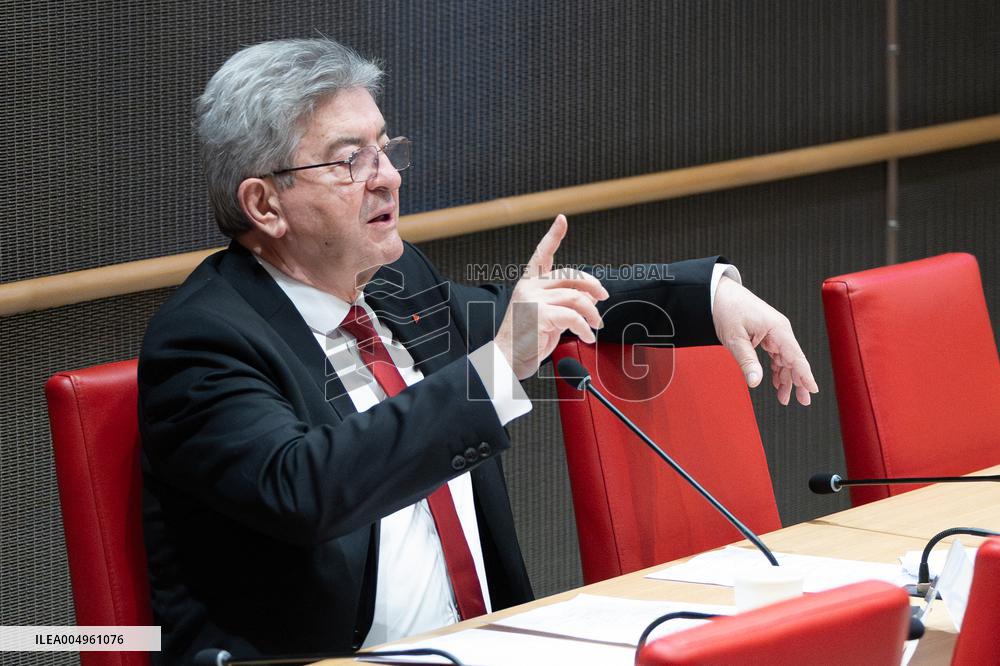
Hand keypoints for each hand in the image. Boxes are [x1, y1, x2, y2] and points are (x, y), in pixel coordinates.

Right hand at [494, 215, 609, 378]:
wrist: (505, 360)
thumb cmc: (525, 341)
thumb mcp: (547, 316)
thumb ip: (564, 303)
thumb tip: (590, 297)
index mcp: (529, 284)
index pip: (541, 254)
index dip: (553, 235)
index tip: (562, 220)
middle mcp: (530, 287)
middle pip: (570, 276)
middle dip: (593, 285)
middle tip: (603, 297)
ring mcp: (533, 299)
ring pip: (576, 297)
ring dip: (593, 312)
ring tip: (596, 324)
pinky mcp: (539, 314)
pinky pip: (573, 317)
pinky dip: (585, 328)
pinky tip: (587, 336)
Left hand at [712, 276, 818, 404]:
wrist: (717, 293)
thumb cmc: (727, 309)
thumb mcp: (735, 339)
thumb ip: (747, 361)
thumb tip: (755, 382)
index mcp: (778, 328)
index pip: (796, 356)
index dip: (805, 375)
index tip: (813, 389)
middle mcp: (780, 330)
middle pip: (794, 360)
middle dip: (799, 381)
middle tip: (803, 401)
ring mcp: (774, 332)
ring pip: (785, 360)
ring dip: (785, 378)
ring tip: (784, 398)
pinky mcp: (766, 334)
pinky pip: (776, 355)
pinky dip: (776, 369)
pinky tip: (775, 383)